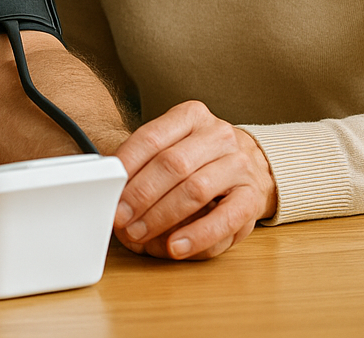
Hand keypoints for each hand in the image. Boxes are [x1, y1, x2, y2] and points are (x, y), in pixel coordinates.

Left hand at [112, 101, 275, 259]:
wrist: (253, 165)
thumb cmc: (201, 158)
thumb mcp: (174, 145)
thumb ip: (145, 160)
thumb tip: (110, 185)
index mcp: (191, 115)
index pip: (152, 137)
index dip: (127, 165)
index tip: (110, 189)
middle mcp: (217, 135)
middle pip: (172, 164)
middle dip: (141, 195)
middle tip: (120, 218)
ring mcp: (239, 165)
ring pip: (194, 190)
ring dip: (161, 217)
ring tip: (139, 233)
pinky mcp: (252, 197)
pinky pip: (224, 220)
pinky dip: (196, 236)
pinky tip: (175, 247)